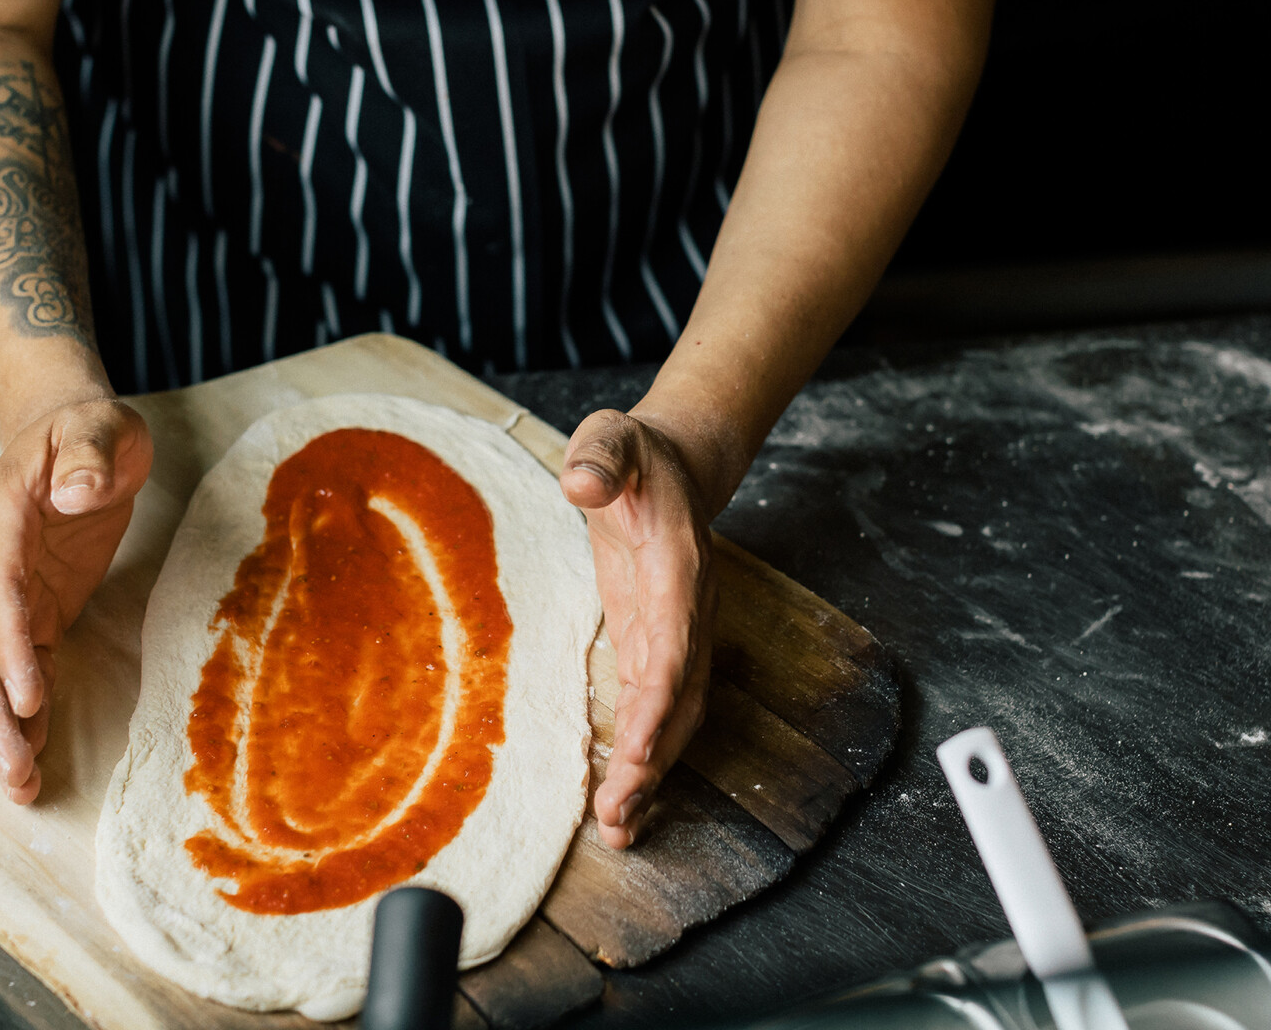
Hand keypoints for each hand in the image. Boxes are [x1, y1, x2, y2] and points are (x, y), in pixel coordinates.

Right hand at [0, 397, 151, 802]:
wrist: (74, 431)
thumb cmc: (89, 428)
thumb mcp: (101, 427)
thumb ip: (87, 455)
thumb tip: (74, 491)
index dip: (7, 646)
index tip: (26, 698)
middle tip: (15, 770)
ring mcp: (2, 587)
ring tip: (20, 783)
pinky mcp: (31, 606)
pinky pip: (18, 665)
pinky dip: (23, 709)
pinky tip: (33, 751)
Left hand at [561, 408, 721, 848]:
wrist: (671, 464)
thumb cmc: (635, 454)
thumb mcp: (612, 438)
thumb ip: (600, 458)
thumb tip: (583, 483)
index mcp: (678, 568)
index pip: (675, 643)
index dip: (661, 699)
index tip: (642, 750)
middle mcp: (687, 612)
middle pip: (681, 698)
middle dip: (655, 760)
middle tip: (619, 816)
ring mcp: (676, 634)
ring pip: (675, 717)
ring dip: (652, 775)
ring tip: (620, 832)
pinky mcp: (656, 646)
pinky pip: (656, 711)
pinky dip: (643, 758)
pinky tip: (621, 802)